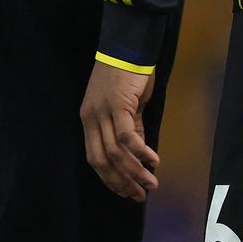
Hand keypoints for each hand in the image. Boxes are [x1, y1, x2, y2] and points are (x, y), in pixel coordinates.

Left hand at [81, 62, 159, 200]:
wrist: (127, 46)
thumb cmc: (127, 73)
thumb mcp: (126, 104)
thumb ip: (130, 126)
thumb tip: (138, 152)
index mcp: (89, 121)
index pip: (95, 159)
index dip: (109, 179)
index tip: (126, 192)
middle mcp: (91, 120)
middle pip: (103, 161)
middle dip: (122, 182)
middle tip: (139, 195)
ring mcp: (102, 114)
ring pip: (115, 153)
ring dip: (134, 172)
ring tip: (150, 183)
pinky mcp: (117, 106)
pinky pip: (128, 137)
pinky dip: (140, 152)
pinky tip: (153, 161)